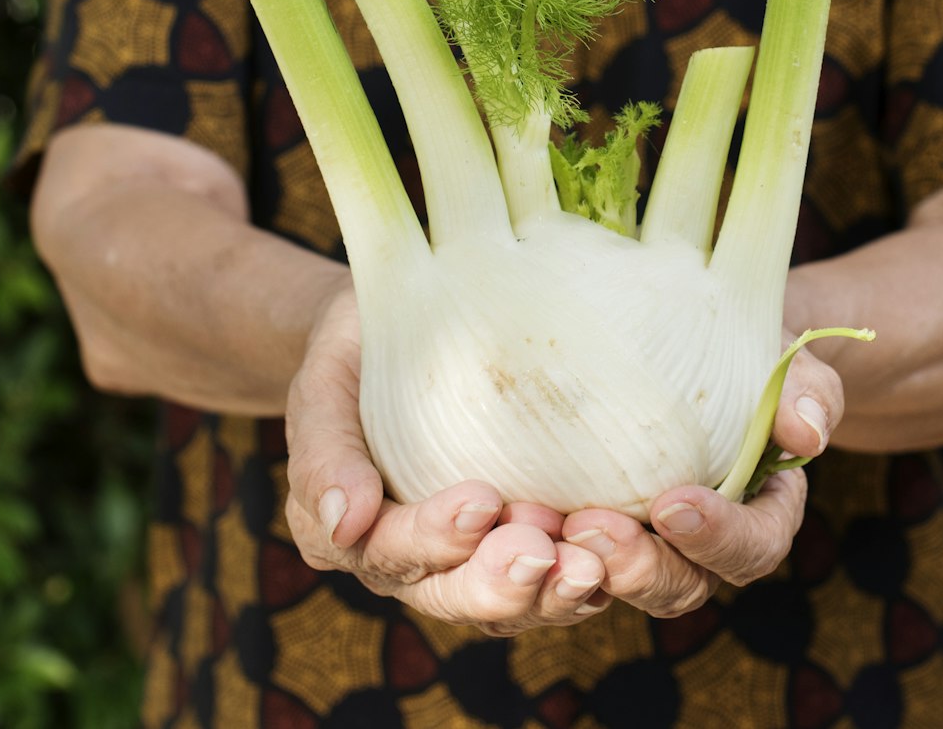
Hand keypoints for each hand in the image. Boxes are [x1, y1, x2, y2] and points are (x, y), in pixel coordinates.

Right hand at [284, 290, 610, 634]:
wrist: (400, 333)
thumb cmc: (357, 355)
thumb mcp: (325, 387)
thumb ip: (325, 452)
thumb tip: (344, 520)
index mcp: (351, 534)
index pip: (389, 550)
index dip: (432, 536)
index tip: (479, 500)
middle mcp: (411, 566)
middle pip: (452, 597)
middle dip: (497, 582)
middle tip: (539, 551)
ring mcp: (470, 564)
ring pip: (511, 608)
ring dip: (551, 593)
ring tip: (590, 565)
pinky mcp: (525, 550)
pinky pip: (553, 586)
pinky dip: (587, 582)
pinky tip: (618, 561)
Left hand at [559, 335, 843, 616]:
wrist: (703, 344)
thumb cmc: (754, 354)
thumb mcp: (791, 364)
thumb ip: (807, 395)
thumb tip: (807, 433)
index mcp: (765, 513)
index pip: (752, 545)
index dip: (716, 536)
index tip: (672, 504)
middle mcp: (709, 545)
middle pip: (684, 583)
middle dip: (640, 566)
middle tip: (591, 527)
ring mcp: (655, 542)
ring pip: (625, 582)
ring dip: (589, 567)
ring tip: (550, 529)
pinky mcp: (606, 528)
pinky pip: (581, 557)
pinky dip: (555, 548)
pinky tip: (514, 519)